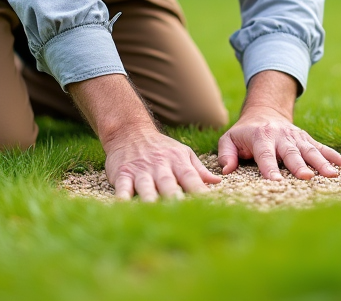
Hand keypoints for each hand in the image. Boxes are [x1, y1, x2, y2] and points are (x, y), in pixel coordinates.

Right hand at [103, 125, 220, 201]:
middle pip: (168, 183)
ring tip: (153, 209)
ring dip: (150, 198)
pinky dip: (123, 197)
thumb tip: (218, 182)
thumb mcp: (182, 153)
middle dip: (174, 196)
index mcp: (177, 162)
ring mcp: (141, 170)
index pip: (190, 177)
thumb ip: (198, 170)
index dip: (199, 190)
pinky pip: (123, 187)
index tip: (208, 203)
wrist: (130, 131)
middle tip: (181, 209)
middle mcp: (160, 166)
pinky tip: (123, 205)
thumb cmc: (161, 148)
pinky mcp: (123, 174)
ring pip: (146, 186)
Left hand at [217, 70, 340, 180]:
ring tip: (332, 176)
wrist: (265, 112)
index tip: (275, 183)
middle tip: (307, 178)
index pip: (266, 155)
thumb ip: (227, 153)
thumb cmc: (244, 134)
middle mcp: (282, 136)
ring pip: (311, 151)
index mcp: (262, 138)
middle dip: (299, 166)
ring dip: (322, 163)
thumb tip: (226, 170)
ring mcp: (297, 138)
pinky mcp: (308, 140)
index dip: (270, 169)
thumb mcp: (229, 138)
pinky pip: (324, 149)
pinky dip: (338, 158)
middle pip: (291, 153)